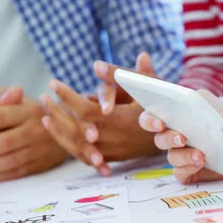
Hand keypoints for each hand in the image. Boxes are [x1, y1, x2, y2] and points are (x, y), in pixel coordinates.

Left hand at [0, 87, 67, 181]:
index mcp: (29, 110)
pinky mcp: (41, 164)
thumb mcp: (17, 100)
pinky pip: (15, 173)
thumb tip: (9, 94)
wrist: (68, 128)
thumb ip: (1, 98)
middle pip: (2, 143)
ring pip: (8, 161)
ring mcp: (40, 149)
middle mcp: (37, 130)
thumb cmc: (30, 112)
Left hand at [41, 53, 158, 175]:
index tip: (53, 83)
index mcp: (122, 120)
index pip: (85, 110)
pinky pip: (85, 154)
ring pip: (77, 144)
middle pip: (76, 128)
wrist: (178, 134)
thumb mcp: (149, 87)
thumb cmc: (165, 107)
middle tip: (44, 96)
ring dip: (59, 130)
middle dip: (56, 111)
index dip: (67, 97)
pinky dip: (70, 143)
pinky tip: (61, 133)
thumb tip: (97, 65)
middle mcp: (116, 138)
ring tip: (45, 114)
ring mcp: (114, 150)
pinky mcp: (114, 157)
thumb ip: (123, 74)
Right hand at [139, 90, 222, 183]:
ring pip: (171, 157)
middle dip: (169, 139)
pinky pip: (180, 173)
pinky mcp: (190, 172)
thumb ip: (196, 99)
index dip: (149, 121)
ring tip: (201, 155)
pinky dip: (188, 168)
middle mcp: (174, 137)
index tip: (159, 123)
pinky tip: (200, 163)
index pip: (151, 119)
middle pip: (159, 140)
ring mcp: (181, 156)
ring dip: (184, 155)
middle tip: (182, 138)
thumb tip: (185, 101)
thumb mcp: (211, 103)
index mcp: (173, 118)